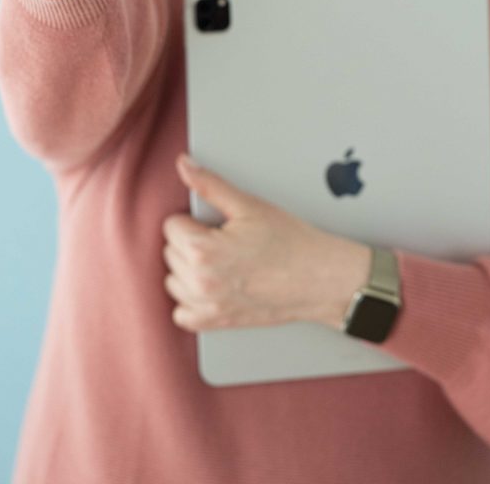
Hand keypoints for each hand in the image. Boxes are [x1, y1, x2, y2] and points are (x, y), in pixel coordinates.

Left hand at [162, 154, 371, 331]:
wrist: (319, 277)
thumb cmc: (290, 241)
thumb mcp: (248, 205)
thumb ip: (209, 184)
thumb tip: (183, 165)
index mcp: (204, 250)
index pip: (170, 226)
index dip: (192, 218)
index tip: (214, 223)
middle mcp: (201, 282)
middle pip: (170, 252)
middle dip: (190, 241)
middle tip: (221, 238)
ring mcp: (209, 306)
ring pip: (173, 281)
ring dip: (187, 269)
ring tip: (217, 259)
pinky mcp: (217, 323)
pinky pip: (183, 315)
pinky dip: (190, 301)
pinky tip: (209, 286)